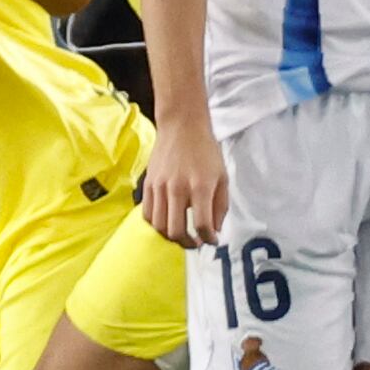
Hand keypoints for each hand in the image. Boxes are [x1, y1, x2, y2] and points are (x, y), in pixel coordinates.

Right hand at [139, 123, 225, 247]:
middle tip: (195, 242)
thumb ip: (220, 206)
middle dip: (188, 243)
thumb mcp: (222, 177)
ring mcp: (160, 187)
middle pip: (176, 231)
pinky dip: (157, 225)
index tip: (211, 240)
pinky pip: (147, 214)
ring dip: (171, 237)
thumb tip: (215, 230)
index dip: (208, 239)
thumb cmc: (206, 151)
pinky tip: (167, 222)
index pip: (202, 225)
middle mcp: (177, 189)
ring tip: (181, 234)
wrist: (182, 126)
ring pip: (160, 226)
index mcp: (200, 187)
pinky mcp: (148, 184)